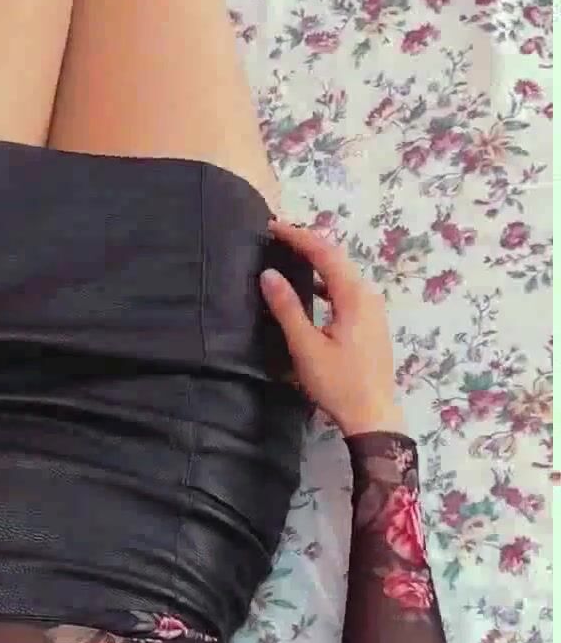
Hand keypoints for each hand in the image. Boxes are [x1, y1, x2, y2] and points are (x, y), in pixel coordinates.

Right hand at [260, 218, 405, 438]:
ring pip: (343, 276)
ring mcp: (373, 310)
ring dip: (317, 264)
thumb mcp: (306, 347)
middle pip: (337, 260)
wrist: (373, 415)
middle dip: (308, 245)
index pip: (325, 254)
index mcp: (354, 296)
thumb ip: (287, 308)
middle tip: (278, 237)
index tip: (272, 227)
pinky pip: (347, 291)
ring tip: (290, 257)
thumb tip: (268, 274)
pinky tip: (310, 291)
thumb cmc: (338, 383)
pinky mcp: (371, 323)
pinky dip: (326, 283)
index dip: (298, 237)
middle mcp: (368, 296)